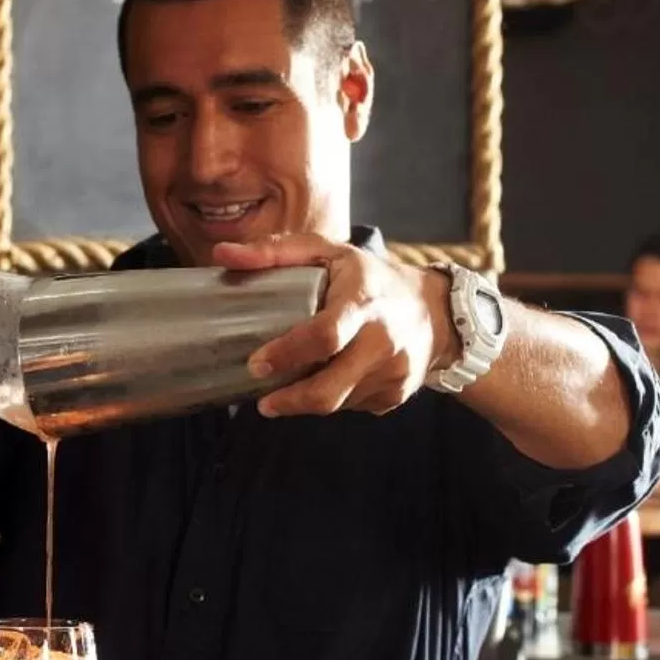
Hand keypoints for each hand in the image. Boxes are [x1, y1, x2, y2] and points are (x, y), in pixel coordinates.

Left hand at [218, 234, 439, 417]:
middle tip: (263, 401)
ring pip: (338, 403)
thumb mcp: (329, 252)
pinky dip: (334, 400)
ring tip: (287, 391)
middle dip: (289, 401)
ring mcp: (394, 373)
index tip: (256, 366)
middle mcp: (384, 341)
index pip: (325, 336)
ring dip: (307, 402)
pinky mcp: (397, 395)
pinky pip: (354, 407)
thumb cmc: (371, 278)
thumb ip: (275, 252)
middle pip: (330, 389)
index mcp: (364, 302)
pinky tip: (327, 382)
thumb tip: (224, 254)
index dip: (286, 355)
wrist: (435, 310)